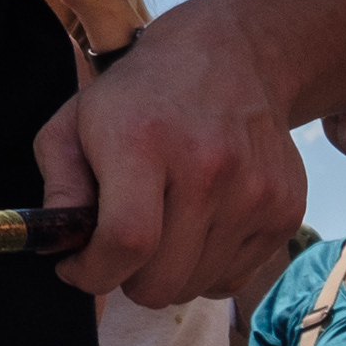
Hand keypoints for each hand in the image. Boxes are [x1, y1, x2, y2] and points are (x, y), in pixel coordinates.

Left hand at [37, 6, 305, 306]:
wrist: (231, 58)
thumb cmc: (139, 98)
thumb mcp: (74, 123)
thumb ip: (59, 188)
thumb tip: (60, 248)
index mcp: (143, 141)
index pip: (126, 241)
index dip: (94, 273)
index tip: (77, 267)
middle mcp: (207, 167)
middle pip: (161, 280)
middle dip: (126, 279)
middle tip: (117, 250)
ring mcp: (254, 192)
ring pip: (195, 287)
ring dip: (167, 274)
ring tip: (159, 229)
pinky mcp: (286, 210)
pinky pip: (232, 280)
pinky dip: (205, 270)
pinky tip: (194, 228)